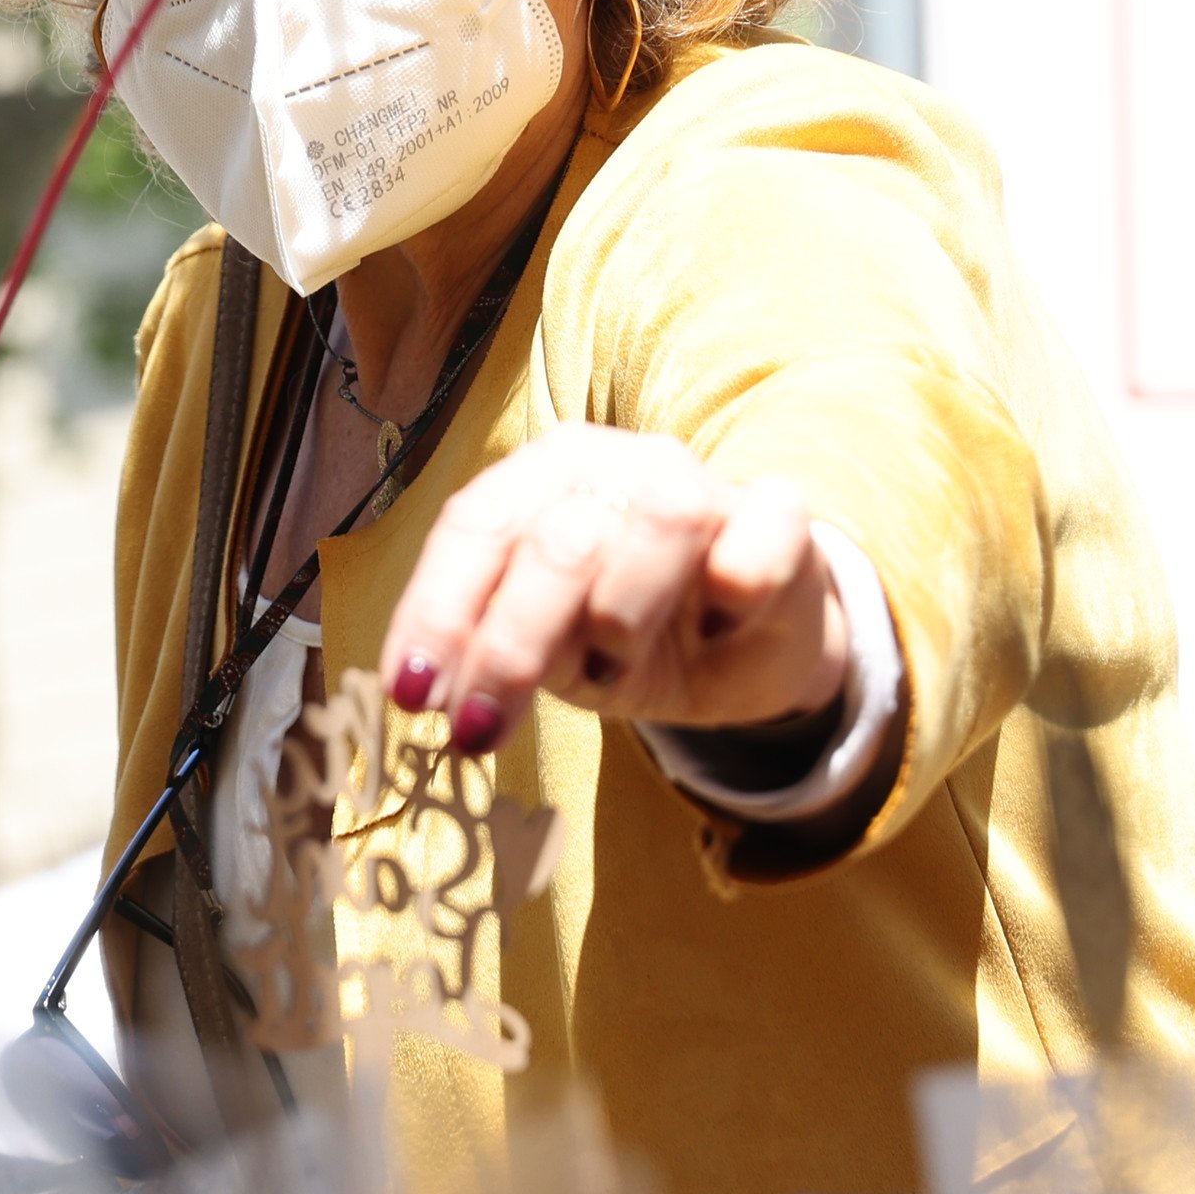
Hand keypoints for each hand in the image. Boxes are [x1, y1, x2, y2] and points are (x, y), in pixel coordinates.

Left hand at [377, 421, 845, 755]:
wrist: (744, 647)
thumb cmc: (625, 636)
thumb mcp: (548, 650)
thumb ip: (489, 648)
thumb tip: (421, 690)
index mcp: (541, 478)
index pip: (477, 525)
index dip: (438, 611)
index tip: (413, 695)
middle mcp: (616, 462)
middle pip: (557, 539)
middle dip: (510, 646)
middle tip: (479, 731)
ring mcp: (703, 481)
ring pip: (664, 518)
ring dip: (625, 616)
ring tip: (617, 667)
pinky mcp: (781, 518)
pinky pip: (755, 548)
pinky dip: (732, 595)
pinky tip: (716, 630)